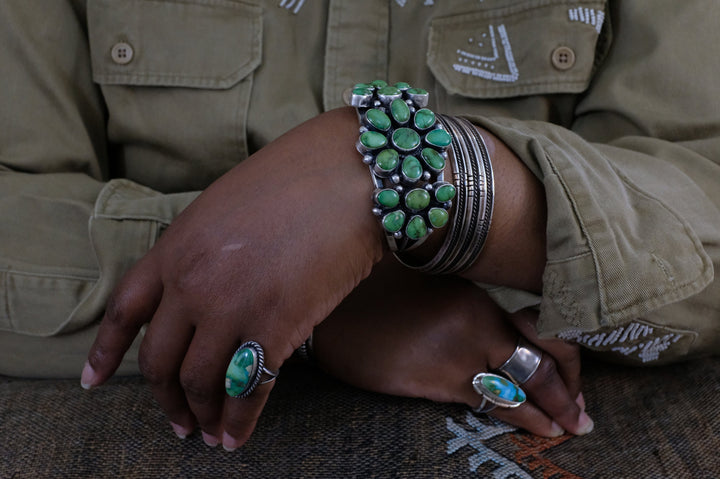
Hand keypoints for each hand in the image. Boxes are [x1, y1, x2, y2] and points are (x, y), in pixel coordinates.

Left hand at [81, 108, 384, 448]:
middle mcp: (192, 282)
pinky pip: (248, 390)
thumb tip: (208, 293)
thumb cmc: (298, 178)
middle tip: (179, 422)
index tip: (93, 382)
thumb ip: (205, 250)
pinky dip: (240, 423)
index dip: (104, 352)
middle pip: (159, 361)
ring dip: (203, 417)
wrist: (349, 172)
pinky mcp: (276, 327)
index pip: (124, 311)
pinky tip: (238, 439)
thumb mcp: (227, 205)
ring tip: (211, 436)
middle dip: (165, 400)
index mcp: (176, 247)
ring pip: (199, 382)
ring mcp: (231, 306)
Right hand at [312, 258, 592, 436]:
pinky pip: (488, 403)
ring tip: (568, 429)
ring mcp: (456, 351)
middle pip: (540, 360)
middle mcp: (475, 319)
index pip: (542, 326)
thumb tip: (496, 324)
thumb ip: (462, 299)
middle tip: (581, 417)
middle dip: (567, 393)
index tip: (573, 378)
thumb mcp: (423, 282)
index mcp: (475, 291)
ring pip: (521, 387)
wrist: (328, 309)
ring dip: (550, 412)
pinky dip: (520, 419)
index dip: (566, 357)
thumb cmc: (372, 292)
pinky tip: (536, 429)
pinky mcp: (433, 381)